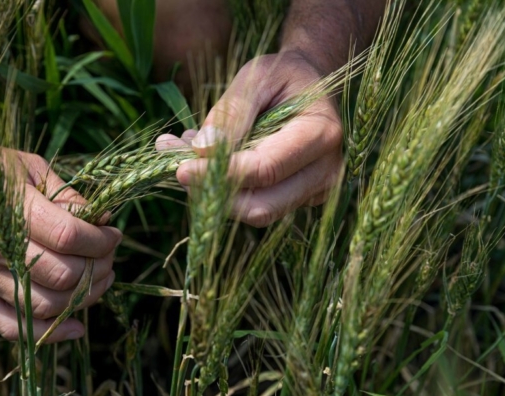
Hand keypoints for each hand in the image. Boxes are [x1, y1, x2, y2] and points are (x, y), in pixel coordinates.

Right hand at [0, 140, 121, 342]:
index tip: (114, 235)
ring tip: (99, 280)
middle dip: (98, 269)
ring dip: (84, 298)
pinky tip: (76, 326)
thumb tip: (103, 222)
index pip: (69, 237)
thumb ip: (68, 197)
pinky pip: (11, 326)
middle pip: (62, 274)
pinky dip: (48, 332)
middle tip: (108, 257)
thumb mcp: (30, 167)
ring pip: (44, 304)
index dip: (102, 241)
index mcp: (8, 208)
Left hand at [156, 51, 342, 226]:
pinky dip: (226, 191)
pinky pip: (258, 205)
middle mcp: (325, 171)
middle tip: (180, 170)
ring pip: (257, 212)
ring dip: (215, 194)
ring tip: (187, 158)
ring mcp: (315, 190)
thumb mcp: (257, 77)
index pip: (265, 169)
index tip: (181, 169)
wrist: (310, 85)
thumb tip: (203, 150)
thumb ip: (232, 113)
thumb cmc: (284, 75)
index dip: (220, 174)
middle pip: (262, 206)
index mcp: (320, 134)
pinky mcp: (300, 198)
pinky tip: (207, 162)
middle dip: (215, 194)